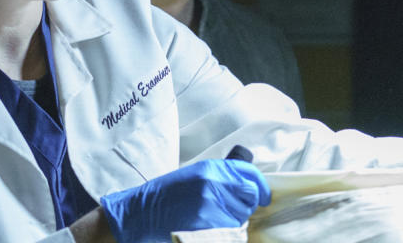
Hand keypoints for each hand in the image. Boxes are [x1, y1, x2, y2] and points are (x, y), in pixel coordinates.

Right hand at [99, 159, 270, 242]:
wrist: (139, 215)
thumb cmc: (163, 197)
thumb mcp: (192, 176)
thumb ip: (219, 178)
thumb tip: (248, 186)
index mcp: (209, 169)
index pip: (249, 174)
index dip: (260, 186)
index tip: (263, 196)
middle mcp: (213, 184)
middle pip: (250, 196)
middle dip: (244, 205)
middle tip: (227, 210)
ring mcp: (211, 206)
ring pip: (241, 217)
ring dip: (232, 221)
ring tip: (209, 219)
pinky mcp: (208, 227)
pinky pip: (230, 232)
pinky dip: (224, 234)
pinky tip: (207, 229)